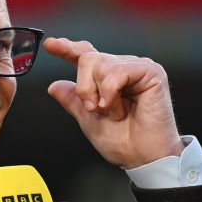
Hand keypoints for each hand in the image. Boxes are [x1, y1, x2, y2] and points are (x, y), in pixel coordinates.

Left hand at [44, 37, 183, 168]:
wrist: (142, 157)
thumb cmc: (122, 142)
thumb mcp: (88, 120)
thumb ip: (73, 101)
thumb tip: (54, 86)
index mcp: (107, 79)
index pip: (85, 55)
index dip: (67, 49)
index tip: (50, 45)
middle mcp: (122, 69)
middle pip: (87, 58)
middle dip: (84, 89)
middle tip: (94, 109)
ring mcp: (137, 68)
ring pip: (100, 64)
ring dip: (99, 94)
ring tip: (114, 112)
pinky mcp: (151, 72)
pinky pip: (117, 71)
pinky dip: (111, 92)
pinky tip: (118, 108)